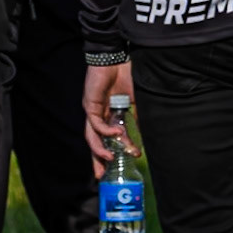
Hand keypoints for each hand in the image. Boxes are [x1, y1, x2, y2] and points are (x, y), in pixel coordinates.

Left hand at [82, 62, 137, 177]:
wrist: (117, 57)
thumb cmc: (127, 76)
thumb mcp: (135, 103)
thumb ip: (135, 119)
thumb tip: (142, 136)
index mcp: (108, 116)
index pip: (107, 139)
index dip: (114, 152)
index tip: (123, 163)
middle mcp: (98, 116)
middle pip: (94, 143)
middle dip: (98, 159)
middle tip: (102, 176)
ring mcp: (92, 111)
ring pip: (92, 137)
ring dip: (100, 150)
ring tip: (111, 159)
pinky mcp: (90, 105)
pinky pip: (96, 123)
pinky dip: (106, 131)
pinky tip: (118, 133)